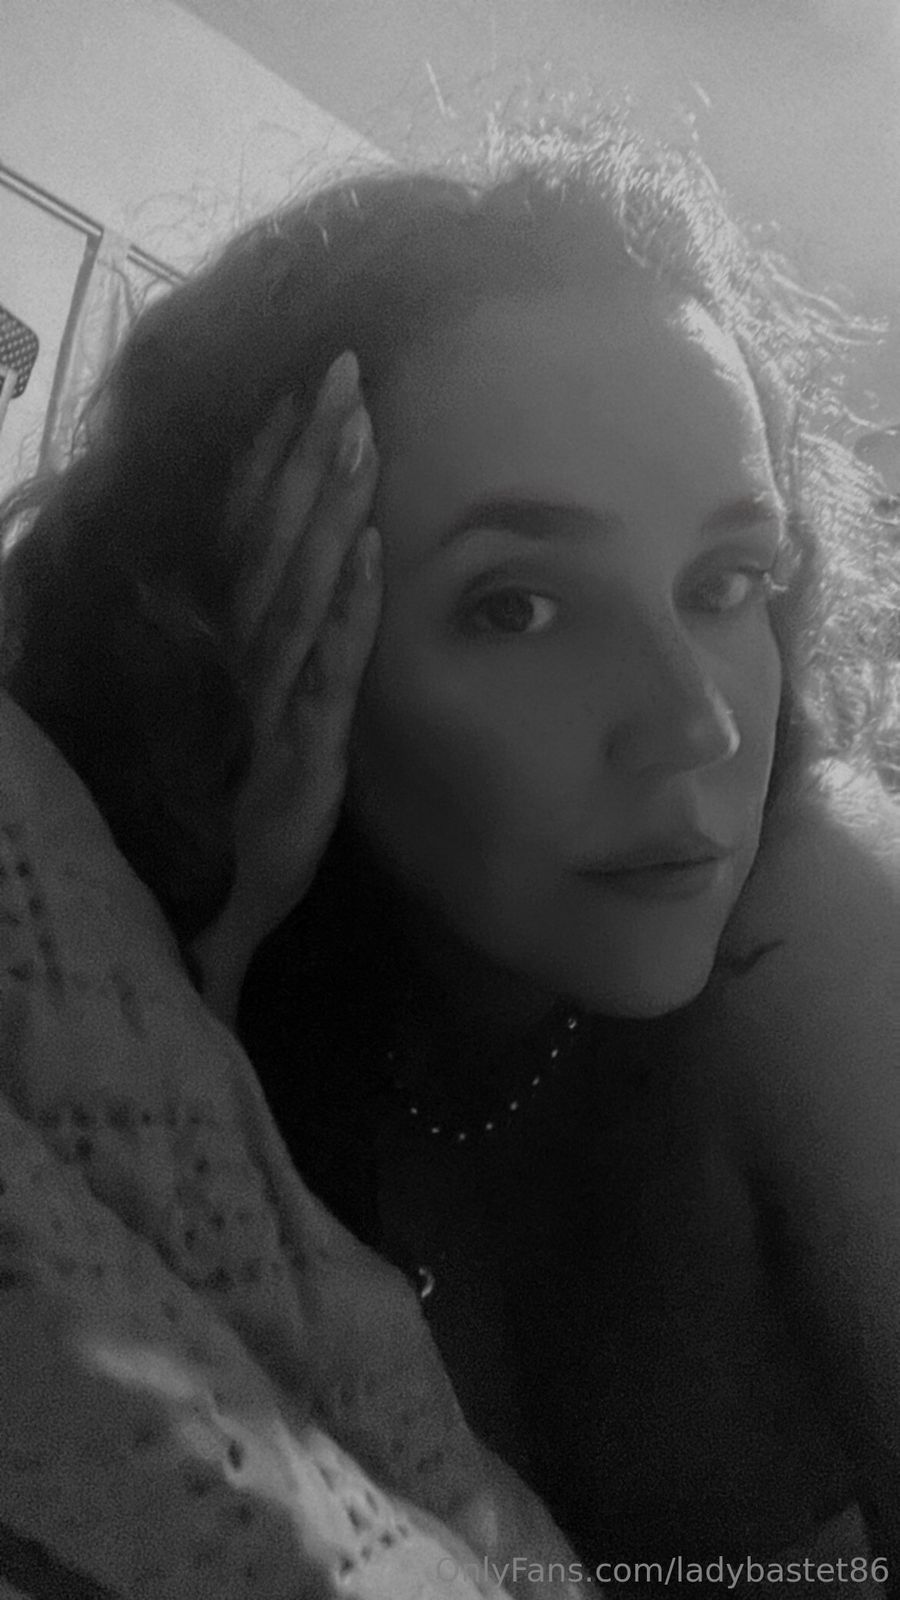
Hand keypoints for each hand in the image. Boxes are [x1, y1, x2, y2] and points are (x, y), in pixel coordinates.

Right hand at [193, 351, 381, 1020]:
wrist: (209, 912)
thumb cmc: (226, 808)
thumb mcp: (238, 719)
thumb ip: (258, 649)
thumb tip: (283, 578)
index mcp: (227, 645)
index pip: (245, 531)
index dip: (270, 458)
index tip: (300, 387)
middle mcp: (239, 660)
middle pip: (272, 538)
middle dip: (307, 453)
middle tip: (345, 370)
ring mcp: (268, 704)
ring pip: (298, 587)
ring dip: (328, 506)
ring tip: (363, 430)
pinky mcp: (300, 753)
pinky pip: (325, 669)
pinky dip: (347, 607)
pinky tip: (373, 549)